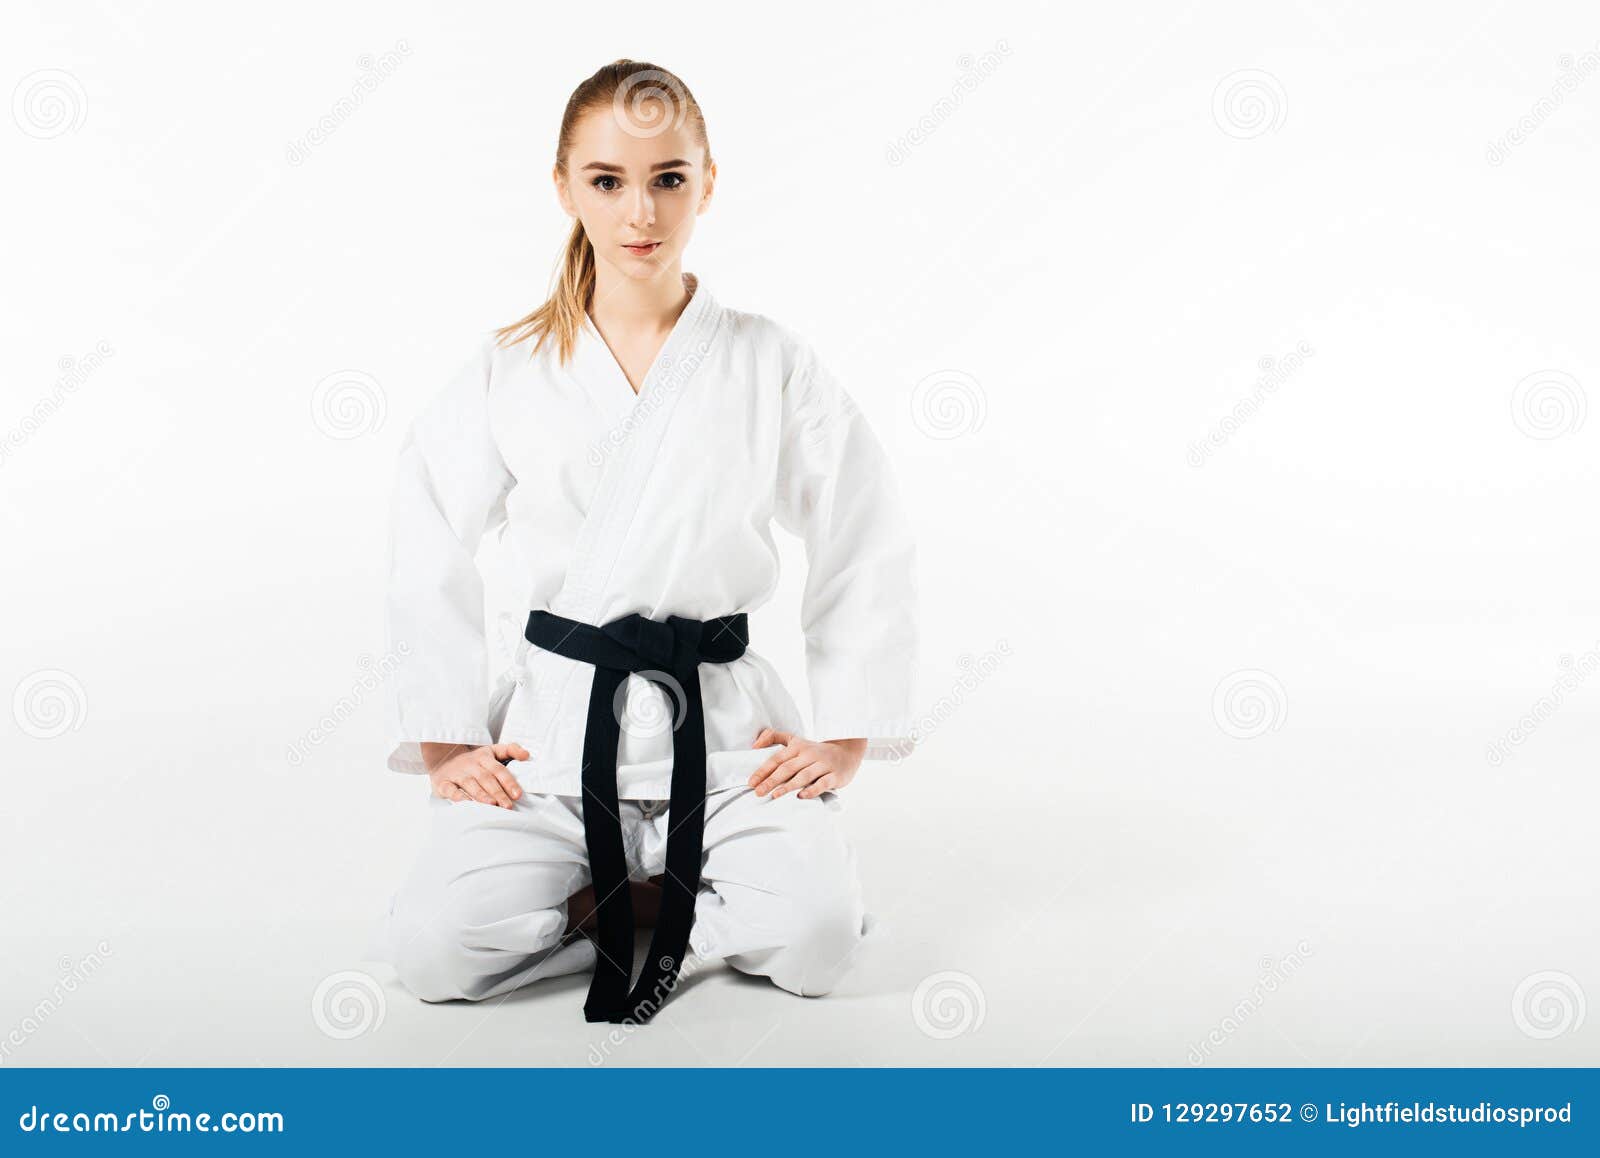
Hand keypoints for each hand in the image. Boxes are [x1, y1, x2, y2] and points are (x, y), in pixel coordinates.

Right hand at [422, 742, 526, 808]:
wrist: (444, 758)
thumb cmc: (475, 760)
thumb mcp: (492, 750)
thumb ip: (511, 750)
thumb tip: (527, 755)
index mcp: (484, 757)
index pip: (499, 769)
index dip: (509, 781)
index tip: (517, 795)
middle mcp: (471, 765)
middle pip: (486, 779)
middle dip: (498, 793)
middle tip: (508, 806)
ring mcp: (457, 774)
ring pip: (470, 784)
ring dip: (481, 795)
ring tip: (492, 805)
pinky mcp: (443, 783)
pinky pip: (450, 790)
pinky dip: (458, 797)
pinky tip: (467, 804)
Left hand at [748, 728, 865, 799]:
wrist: (847, 751)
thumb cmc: (815, 750)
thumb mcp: (795, 740)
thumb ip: (774, 737)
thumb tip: (754, 745)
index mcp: (798, 747)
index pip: (777, 759)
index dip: (763, 770)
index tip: (751, 782)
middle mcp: (809, 755)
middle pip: (787, 768)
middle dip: (771, 780)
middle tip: (758, 792)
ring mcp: (823, 765)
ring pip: (803, 776)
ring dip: (788, 786)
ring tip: (775, 795)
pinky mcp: (835, 776)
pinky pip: (822, 783)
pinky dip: (812, 790)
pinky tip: (801, 796)